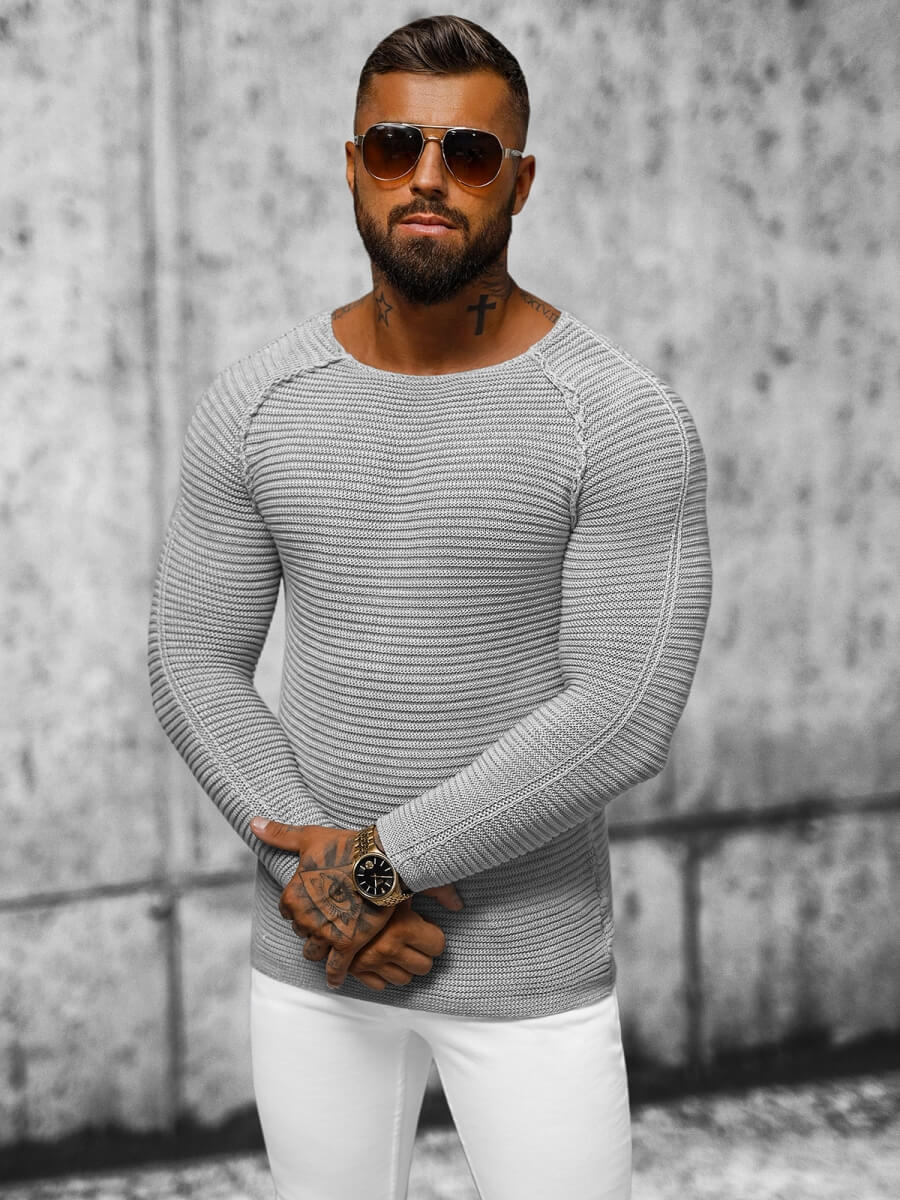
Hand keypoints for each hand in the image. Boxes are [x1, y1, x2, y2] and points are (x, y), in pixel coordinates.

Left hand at [249, 818, 393, 988]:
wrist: (378, 861)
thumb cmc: (345, 847)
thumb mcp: (309, 838)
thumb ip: (280, 835)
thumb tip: (254, 823)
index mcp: (291, 896)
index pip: (287, 911)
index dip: (300, 906)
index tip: (314, 902)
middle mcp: (303, 919)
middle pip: (301, 931)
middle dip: (311, 926)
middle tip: (329, 917)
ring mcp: (324, 934)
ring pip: (313, 951)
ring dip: (320, 948)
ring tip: (331, 944)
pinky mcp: (346, 945)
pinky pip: (336, 968)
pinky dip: (334, 975)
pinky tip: (334, 979)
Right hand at [305, 885, 463, 989]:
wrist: (333, 875)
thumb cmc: (372, 874)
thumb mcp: (406, 878)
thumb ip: (438, 888)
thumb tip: (457, 903)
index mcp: (404, 927)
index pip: (438, 946)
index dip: (434, 934)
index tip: (427, 927)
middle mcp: (387, 948)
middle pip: (423, 967)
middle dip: (422, 953)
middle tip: (415, 939)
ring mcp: (368, 960)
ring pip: (401, 979)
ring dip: (402, 966)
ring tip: (398, 948)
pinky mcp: (351, 966)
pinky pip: (375, 984)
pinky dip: (379, 975)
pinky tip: (380, 959)